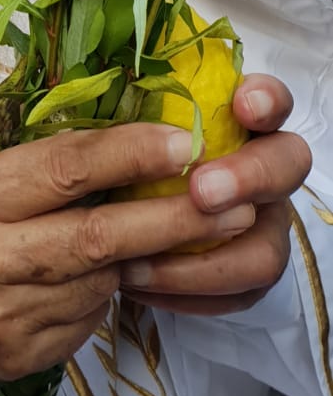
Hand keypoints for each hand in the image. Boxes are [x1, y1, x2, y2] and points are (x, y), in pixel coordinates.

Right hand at [0, 122, 257, 381]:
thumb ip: (20, 124)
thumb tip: (96, 77)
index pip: (61, 169)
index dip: (128, 153)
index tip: (182, 141)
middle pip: (97, 236)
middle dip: (172, 217)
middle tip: (231, 199)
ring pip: (100, 280)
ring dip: (146, 255)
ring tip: (189, 231)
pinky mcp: (15, 356)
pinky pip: (87, 318)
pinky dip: (108, 293)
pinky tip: (116, 274)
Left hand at [120, 73, 310, 315]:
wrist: (119, 221)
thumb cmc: (128, 165)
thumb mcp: (126, 139)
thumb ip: (134, 122)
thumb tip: (110, 105)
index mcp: (239, 125)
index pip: (270, 101)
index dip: (266, 100)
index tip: (244, 104)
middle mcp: (263, 171)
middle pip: (286, 167)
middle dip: (249, 177)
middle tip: (202, 190)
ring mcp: (264, 224)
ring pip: (265, 251)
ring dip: (204, 261)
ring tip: (136, 264)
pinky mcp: (248, 272)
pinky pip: (236, 295)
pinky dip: (184, 295)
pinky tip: (136, 287)